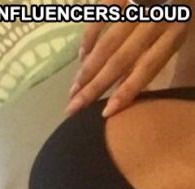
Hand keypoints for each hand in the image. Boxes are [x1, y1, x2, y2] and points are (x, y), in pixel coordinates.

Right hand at [65, 1, 190, 116]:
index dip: (126, 91)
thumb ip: (153, 58)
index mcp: (174, 32)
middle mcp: (156, 19)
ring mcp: (137, 4)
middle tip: (74, 108)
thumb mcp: (173, 33)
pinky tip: (82, 57)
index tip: (105, 113)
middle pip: (121, 60)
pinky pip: (100, 18)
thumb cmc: (178, 8)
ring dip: (87, 70)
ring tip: (74, 90)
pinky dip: (88, 39)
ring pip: (107, 44)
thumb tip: (122, 89)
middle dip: (95, 87)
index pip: (147, 67)